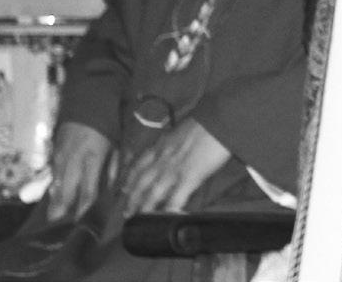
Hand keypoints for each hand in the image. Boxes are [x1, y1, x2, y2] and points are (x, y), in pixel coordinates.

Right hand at [43, 121, 114, 222]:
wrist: (88, 100)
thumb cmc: (107, 125)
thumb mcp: (116, 146)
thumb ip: (111, 169)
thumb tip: (108, 189)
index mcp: (93, 159)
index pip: (88, 190)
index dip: (83, 208)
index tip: (81, 221)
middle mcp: (74, 160)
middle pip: (65, 191)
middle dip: (61, 209)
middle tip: (57, 225)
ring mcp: (62, 156)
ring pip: (55, 183)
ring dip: (54, 200)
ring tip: (51, 216)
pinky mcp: (55, 150)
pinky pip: (52, 172)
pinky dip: (51, 185)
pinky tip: (50, 195)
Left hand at [115, 119, 232, 214]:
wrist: (217, 119)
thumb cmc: (203, 122)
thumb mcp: (180, 130)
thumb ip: (173, 141)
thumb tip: (174, 148)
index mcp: (161, 146)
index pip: (139, 164)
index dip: (130, 178)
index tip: (123, 188)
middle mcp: (162, 159)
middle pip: (141, 182)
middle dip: (132, 198)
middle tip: (126, 212)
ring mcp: (173, 170)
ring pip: (152, 193)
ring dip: (143, 208)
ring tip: (138, 220)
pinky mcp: (188, 178)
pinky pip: (175, 199)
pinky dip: (169, 211)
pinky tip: (166, 221)